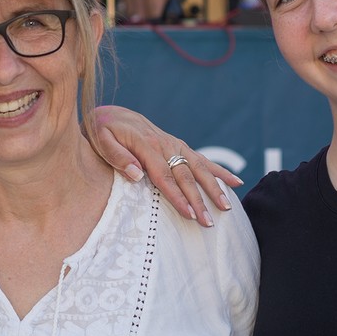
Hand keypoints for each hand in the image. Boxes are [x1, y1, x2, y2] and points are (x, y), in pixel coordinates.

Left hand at [88, 105, 241, 225]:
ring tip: (227, 207)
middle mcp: (165, 144)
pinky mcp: (179, 146)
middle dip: (199, 200)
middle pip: (186, 176)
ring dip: (215, 188)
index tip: (189, 215)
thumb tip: (137, 174)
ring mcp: (175, 144)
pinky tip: (236, 183)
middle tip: (209, 222)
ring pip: (199, 168)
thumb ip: (117, 156)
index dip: (178, 197)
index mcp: (146, 145)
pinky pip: (202, 159)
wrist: (111, 113)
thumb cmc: (102, 130)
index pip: (164, 176)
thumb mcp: (101, 140)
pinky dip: (220, 172)